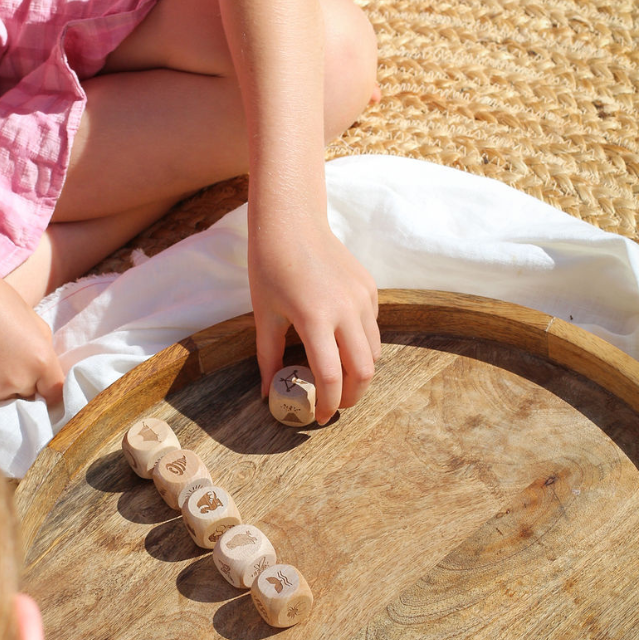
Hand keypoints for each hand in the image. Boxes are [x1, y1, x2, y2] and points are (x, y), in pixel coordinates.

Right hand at [0, 248, 64, 408]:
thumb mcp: (31, 318)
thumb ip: (43, 347)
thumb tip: (47, 371)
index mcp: (41, 360)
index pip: (56, 394)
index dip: (48, 391)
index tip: (42, 389)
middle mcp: (20, 380)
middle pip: (29, 398)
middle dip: (22, 386)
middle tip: (3, 361)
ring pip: (3, 403)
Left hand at [250, 221, 379, 424]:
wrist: (291, 221)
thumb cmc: (270, 266)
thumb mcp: (264, 315)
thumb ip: (269, 358)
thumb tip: (267, 393)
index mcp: (315, 318)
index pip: (331, 376)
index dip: (327, 403)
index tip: (320, 418)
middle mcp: (346, 309)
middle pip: (364, 371)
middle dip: (352, 395)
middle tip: (335, 404)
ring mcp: (362, 297)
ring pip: (375, 352)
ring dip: (360, 373)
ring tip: (339, 380)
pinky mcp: (370, 288)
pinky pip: (373, 328)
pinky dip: (362, 346)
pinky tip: (341, 345)